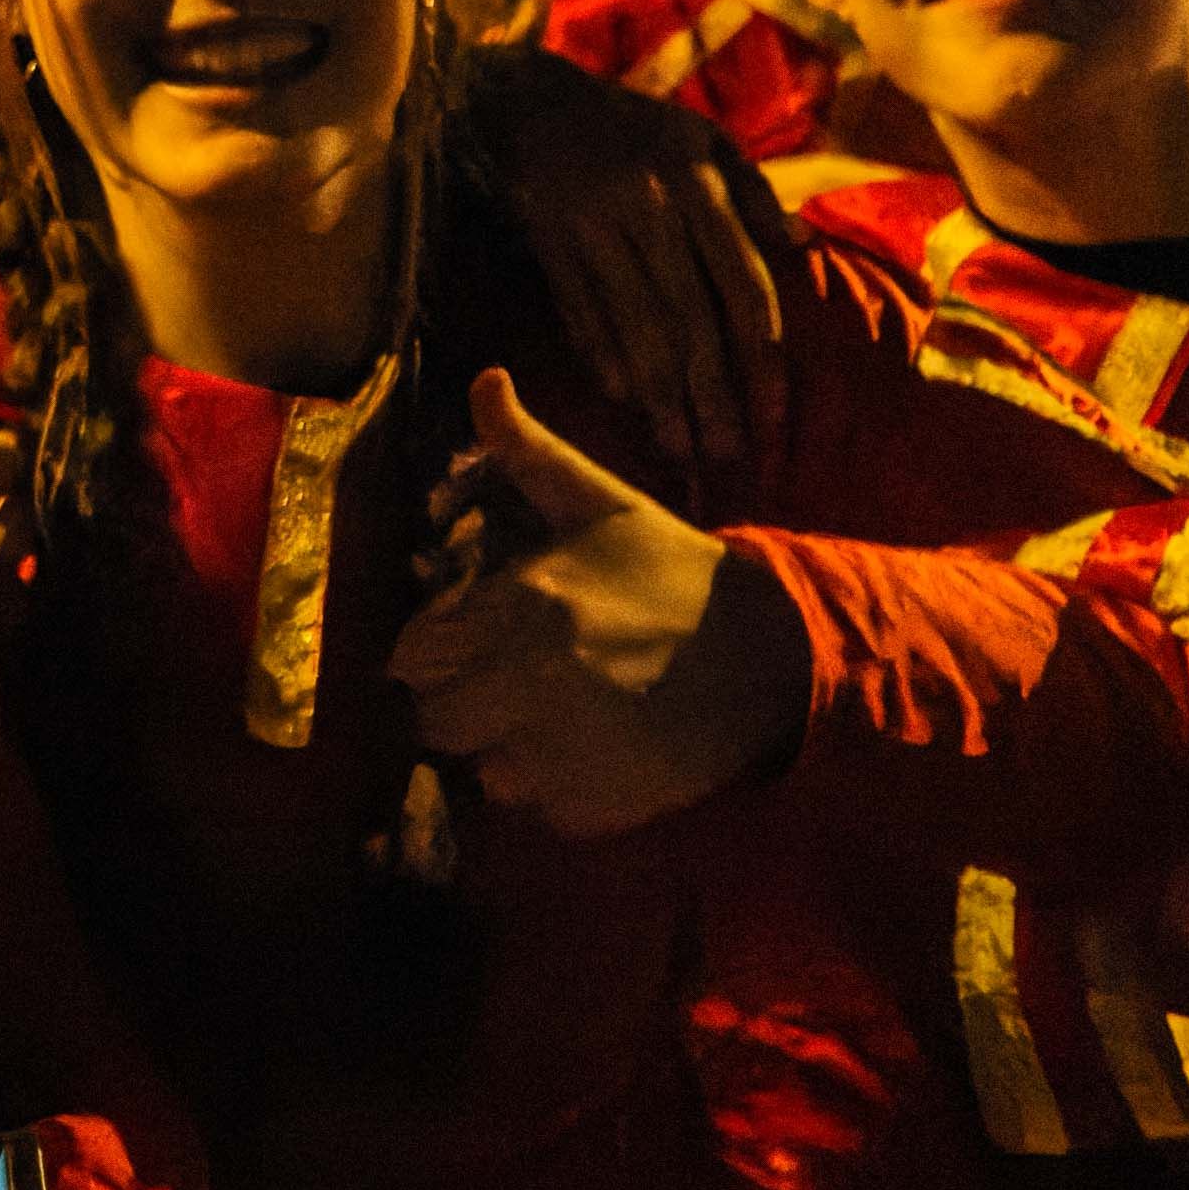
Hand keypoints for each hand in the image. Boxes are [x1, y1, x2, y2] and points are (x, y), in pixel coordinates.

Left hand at [388, 370, 807, 839]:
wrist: (774, 654)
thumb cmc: (673, 573)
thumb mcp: (602, 503)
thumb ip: (527, 451)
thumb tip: (483, 380)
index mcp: (525, 605)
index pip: (414, 653)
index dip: (436, 647)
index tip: (469, 639)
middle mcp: (533, 684)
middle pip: (434, 718)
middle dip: (460, 699)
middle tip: (506, 679)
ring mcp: (562, 754)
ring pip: (477, 771)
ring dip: (501, 748)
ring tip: (549, 715)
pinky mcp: (594, 807)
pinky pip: (532, 808)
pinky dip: (549, 788)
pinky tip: (588, 750)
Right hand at [466, 51, 785, 473]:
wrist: (532, 100)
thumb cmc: (635, 126)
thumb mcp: (704, 139)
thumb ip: (752, 194)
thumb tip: (801, 246)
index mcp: (698, 184)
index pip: (742, 284)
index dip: (762, 355)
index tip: (774, 412)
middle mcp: (649, 207)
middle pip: (690, 317)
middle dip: (711, 393)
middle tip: (727, 454)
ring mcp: (594, 225)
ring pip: (635, 323)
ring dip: (659, 394)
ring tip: (679, 447)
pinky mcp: (549, 239)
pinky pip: (579, 310)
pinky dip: (601, 356)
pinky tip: (622, 401)